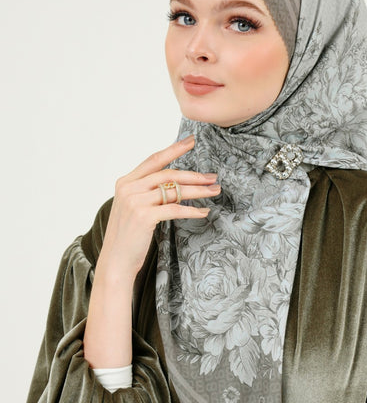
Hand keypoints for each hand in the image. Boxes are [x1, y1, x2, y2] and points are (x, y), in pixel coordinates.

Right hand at [98, 134, 219, 282]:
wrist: (115, 261)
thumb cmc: (128, 236)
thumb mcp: (133, 208)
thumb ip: (146, 192)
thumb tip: (173, 184)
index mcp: (125, 182)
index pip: (154, 160)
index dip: (174, 149)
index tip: (191, 141)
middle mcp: (129, 188)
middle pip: (168, 174)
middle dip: (193, 175)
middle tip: (213, 176)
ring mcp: (135, 201)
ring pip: (174, 190)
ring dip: (198, 190)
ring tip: (214, 190)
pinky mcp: (144, 216)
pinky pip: (175, 209)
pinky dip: (192, 210)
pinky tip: (204, 212)